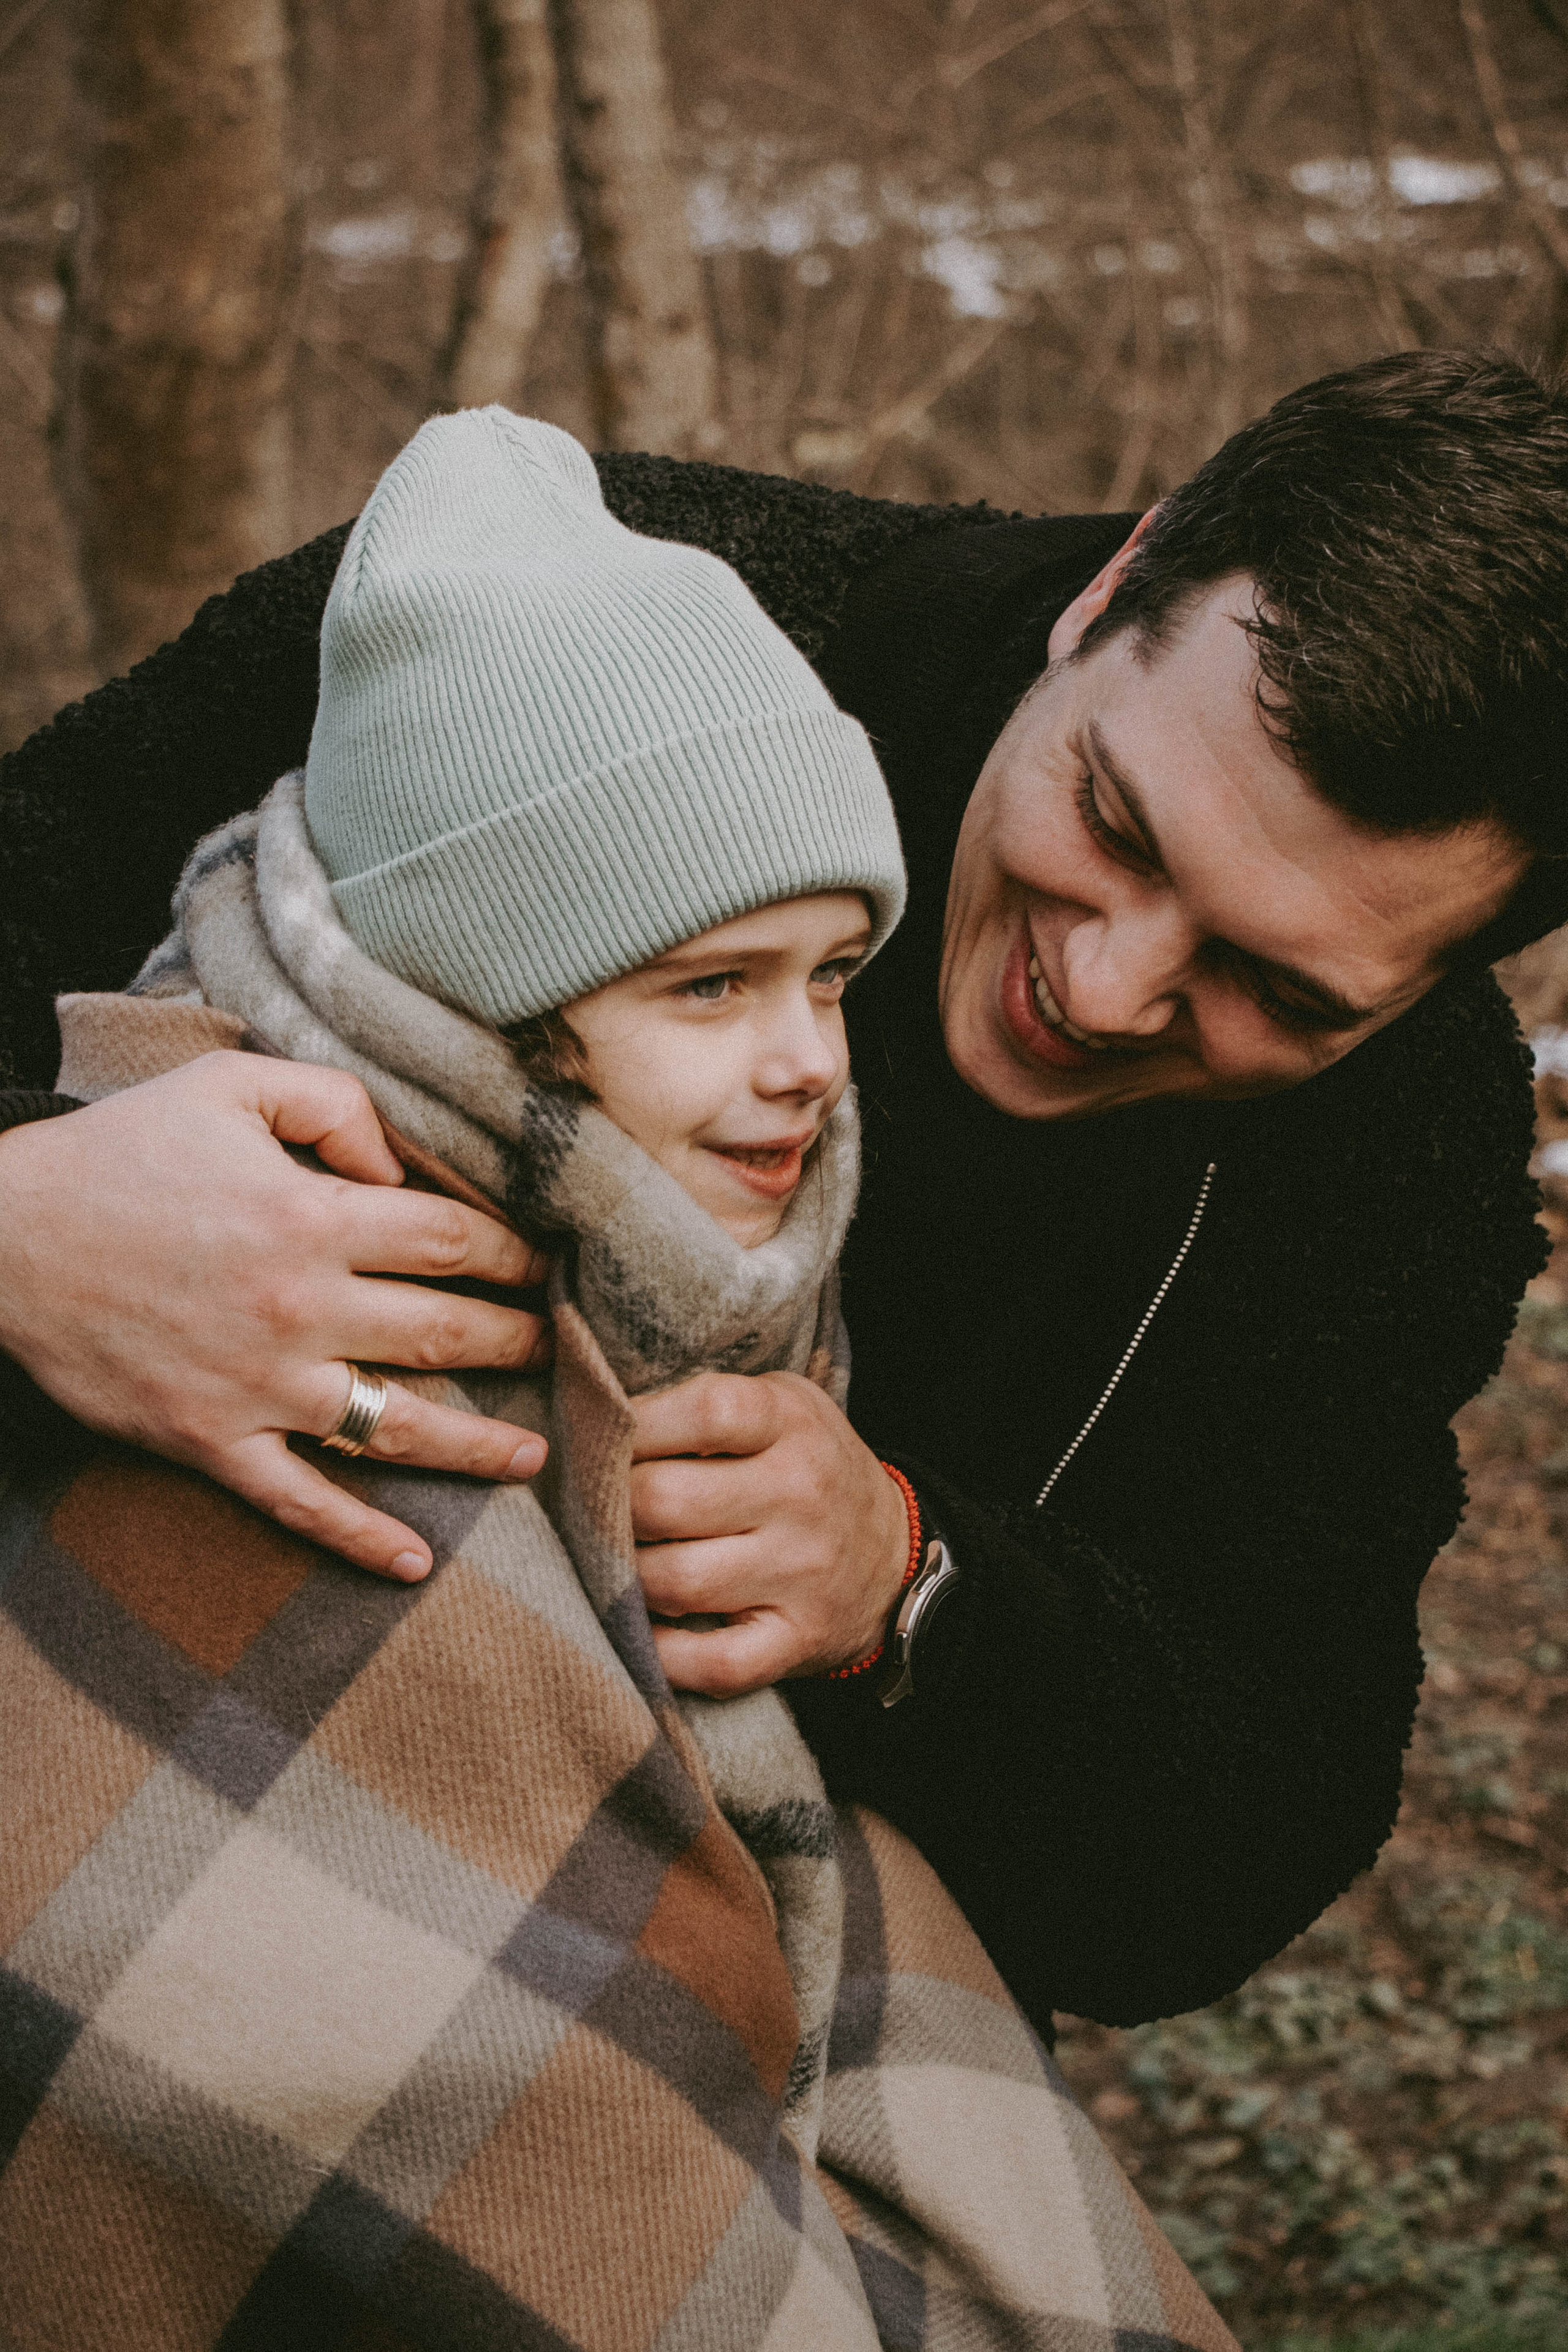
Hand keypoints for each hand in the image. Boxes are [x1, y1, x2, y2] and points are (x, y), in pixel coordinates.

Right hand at [0, 1053, 551, 1579]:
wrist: (3, 1237)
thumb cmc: (123, 1153)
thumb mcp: (230, 1085)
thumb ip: (334, 1107)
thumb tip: (402, 1168)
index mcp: (312, 1217)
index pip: (453, 1242)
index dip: (515, 1255)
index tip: (544, 1267)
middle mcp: (300, 1308)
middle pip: (445, 1333)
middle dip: (516, 1342)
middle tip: (557, 1349)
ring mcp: (258, 1386)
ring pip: (396, 1428)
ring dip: (477, 1445)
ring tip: (533, 1457)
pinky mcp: (210, 1441)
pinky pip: (300, 1502)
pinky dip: (359, 1537)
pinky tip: (415, 1561)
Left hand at [629, 1371, 910, 1693]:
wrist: (895, 1556)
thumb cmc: (808, 1468)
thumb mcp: (780, 1406)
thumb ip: (707, 1403)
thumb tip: (602, 1421)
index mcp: (791, 1423)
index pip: (702, 1411)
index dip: (633, 1425)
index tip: (606, 1439)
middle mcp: (800, 1495)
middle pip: (666, 1501)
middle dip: (611, 1506)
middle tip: (598, 1508)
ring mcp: (801, 1573)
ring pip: (675, 1581)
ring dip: (626, 1577)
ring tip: (618, 1562)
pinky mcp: (797, 1640)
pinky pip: (712, 1661)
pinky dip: (663, 1655)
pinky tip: (643, 1630)